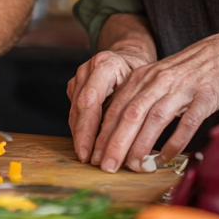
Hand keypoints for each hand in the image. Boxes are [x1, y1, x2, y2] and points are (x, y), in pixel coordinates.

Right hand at [68, 45, 153, 164]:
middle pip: (80, 107)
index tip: (89, 151)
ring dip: (80, 135)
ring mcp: (79, 77)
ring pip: (74, 111)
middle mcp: (88, 69)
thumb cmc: (140, 74)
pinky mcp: (75, 87)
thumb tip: (133, 142)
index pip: (91, 99)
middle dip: (82, 136)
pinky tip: (88, 146)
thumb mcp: (144, 86)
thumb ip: (134, 109)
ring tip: (88, 157)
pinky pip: (75, 112)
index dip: (88, 129)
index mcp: (106, 64)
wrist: (128, 59)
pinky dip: (81, 130)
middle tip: (87, 159)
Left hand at [88, 28, 218, 172]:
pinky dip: (174, 142)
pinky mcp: (205, 97)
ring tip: (133, 167)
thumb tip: (121, 131)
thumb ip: (142, 97)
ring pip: (153, 119)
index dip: (102, 132)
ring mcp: (182, 88)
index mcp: (144, 76)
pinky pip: (186, 122)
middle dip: (114, 143)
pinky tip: (166, 158)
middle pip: (129, 114)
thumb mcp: (161, 77)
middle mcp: (158, 80)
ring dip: (141, 145)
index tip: (93, 154)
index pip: (116, 107)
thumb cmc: (193, 69)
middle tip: (105, 166)